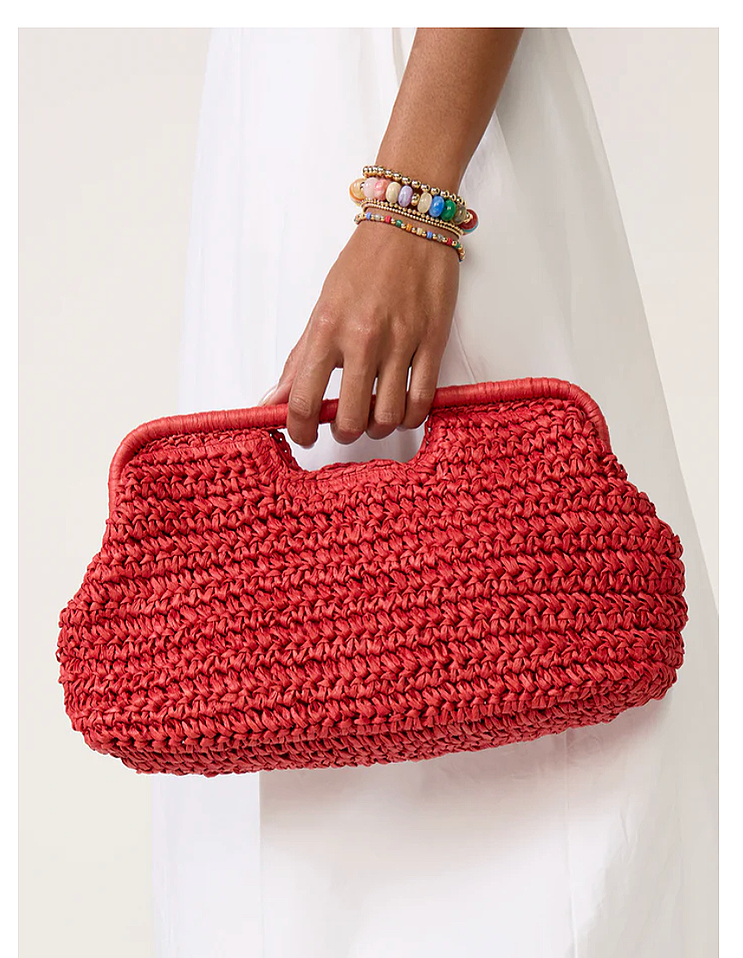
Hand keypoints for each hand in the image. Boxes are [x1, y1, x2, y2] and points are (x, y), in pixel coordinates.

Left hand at [260, 219, 459, 446]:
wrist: (409, 224)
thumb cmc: (362, 265)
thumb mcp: (322, 308)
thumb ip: (299, 359)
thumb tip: (271, 400)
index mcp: (326, 329)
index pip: (303, 400)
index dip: (300, 431)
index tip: (304, 436)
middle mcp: (362, 338)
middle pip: (351, 419)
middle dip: (345, 433)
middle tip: (345, 426)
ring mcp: (401, 342)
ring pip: (388, 417)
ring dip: (378, 428)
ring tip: (375, 419)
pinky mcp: (433, 341)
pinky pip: (421, 400)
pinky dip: (410, 416)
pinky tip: (402, 409)